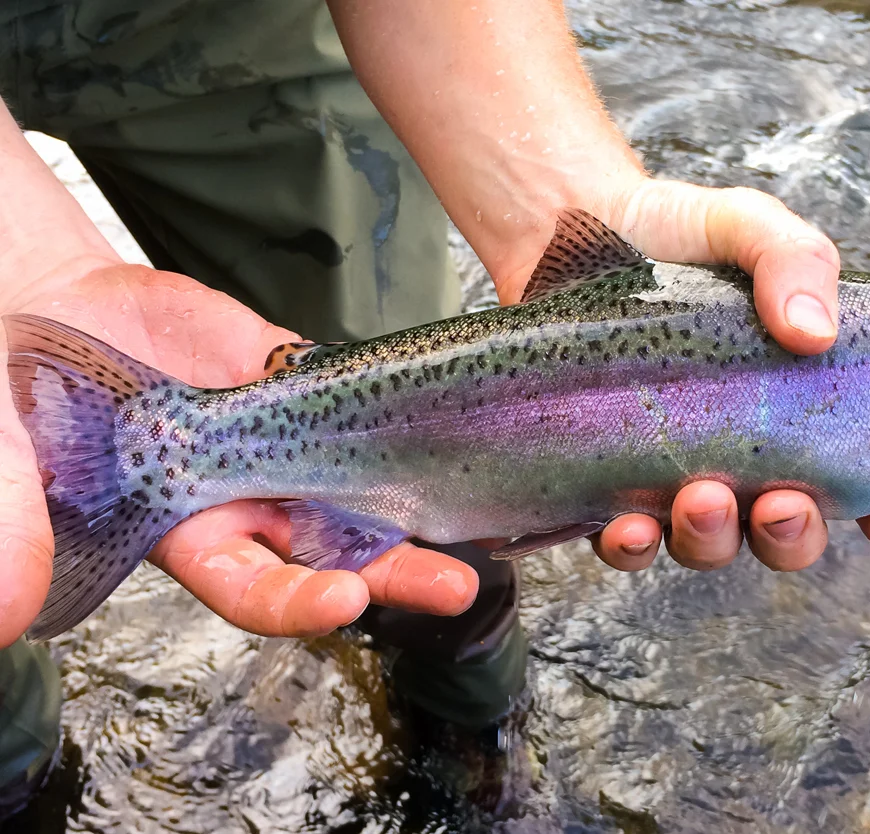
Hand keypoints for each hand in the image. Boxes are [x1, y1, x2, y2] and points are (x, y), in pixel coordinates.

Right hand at [0, 264, 478, 646]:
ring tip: (488, 524)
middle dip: (394, 573)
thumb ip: (12, 523)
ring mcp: (284, 441)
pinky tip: (460, 428)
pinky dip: (406, 418)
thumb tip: (8, 610)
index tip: (341, 602)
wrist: (55, 315)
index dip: (295, 600)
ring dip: (421, 504)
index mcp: (184, 535)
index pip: (252, 587)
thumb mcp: (7, 460)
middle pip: (332, 550)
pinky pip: (361, 404)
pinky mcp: (303, 381)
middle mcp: (248, 500)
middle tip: (455, 586)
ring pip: (363, 482)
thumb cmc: (23, 403)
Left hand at [497, 178, 869, 573]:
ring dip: (716, 539)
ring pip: (711, 543)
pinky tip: (630, 526)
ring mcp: (674, 472)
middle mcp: (743, 450)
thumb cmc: (669, 231)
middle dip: (794, 534)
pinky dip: (633, 547)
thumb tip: (814, 332)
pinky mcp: (603, 482)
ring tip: (703, 498)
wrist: (566, 224)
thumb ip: (795, 260)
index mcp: (797, 401)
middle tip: (783, 504)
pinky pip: (626, 541)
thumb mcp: (745, 226)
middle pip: (787, 529)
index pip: (864, 475)